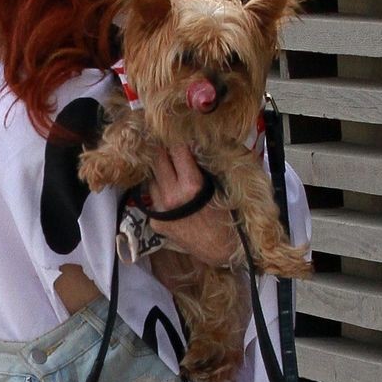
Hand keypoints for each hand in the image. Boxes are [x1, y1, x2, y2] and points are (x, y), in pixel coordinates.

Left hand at [144, 143, 238, 266]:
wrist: (223, 249)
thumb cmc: (229, 215)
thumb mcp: (222, 185)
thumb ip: (205, 164)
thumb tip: (193, 143)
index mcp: (191, 185)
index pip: (176, 150)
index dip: (177, 139)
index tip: (177, 132)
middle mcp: (172, 196)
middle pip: (157, 160)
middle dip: (163, 150)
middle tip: (167, 142)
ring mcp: (161, 210)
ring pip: (151, 179)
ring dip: (159, 172)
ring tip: (170, 169)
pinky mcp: (155, 222)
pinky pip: (153, 198)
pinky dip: (160, 191)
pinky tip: (171, 193)